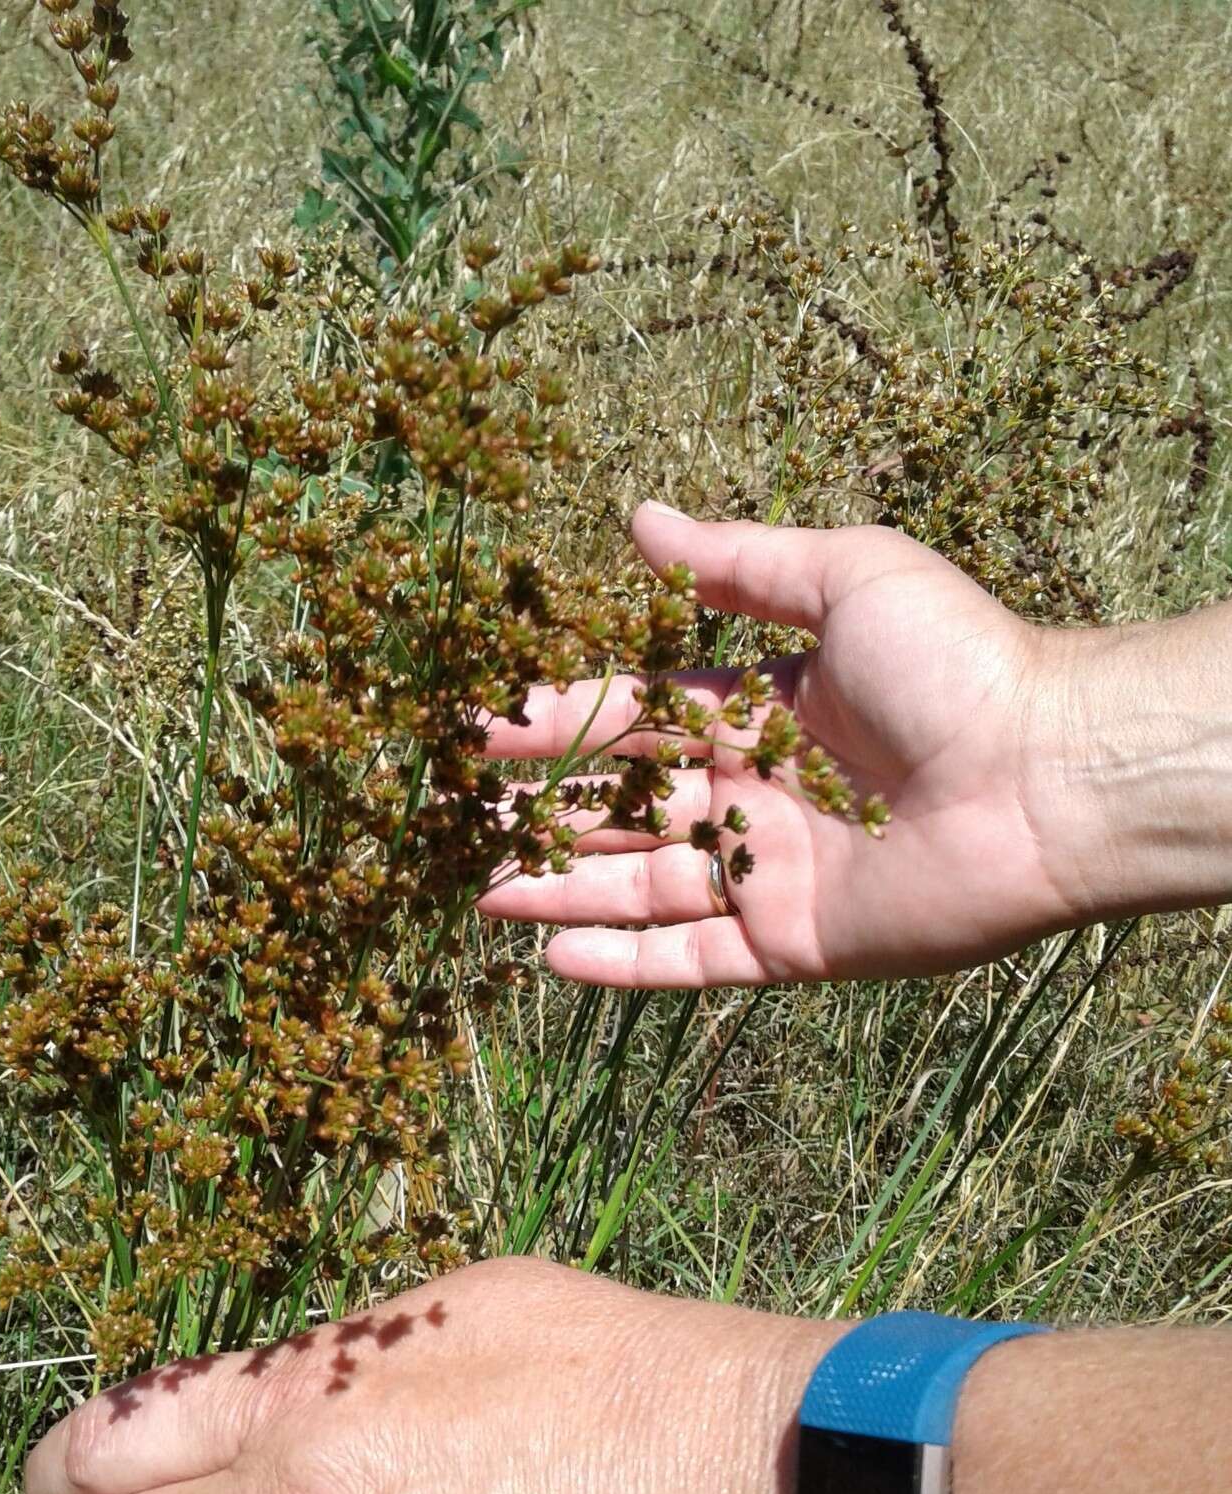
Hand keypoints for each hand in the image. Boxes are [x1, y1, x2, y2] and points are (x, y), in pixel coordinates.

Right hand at [476, 506, 1087, 986]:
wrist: (1047, 778)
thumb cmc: (958, 664)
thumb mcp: (844, 579)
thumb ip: (738, 565)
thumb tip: (642, 519)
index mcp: (761, 708)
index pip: (632, 715)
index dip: (555, 722)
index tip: (478, 728)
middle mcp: (756, 792)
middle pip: (624, 807)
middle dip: (542, 816)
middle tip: (457, 823)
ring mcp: (771, 872)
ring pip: (641, 885)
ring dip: (561, 889)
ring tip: (478, 888)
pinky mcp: (792, 942)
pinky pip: (691, 957)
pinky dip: (624, 962)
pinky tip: (549, 957)